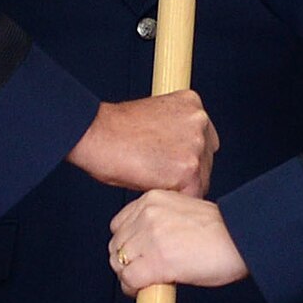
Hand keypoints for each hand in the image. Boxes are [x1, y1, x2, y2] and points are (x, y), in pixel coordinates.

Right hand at [69, 93, 215, 197]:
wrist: (96, 134)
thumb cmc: (114, 129)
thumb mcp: (156, 118)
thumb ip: (177, 131)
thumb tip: (182, 156)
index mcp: (193, 104)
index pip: (205, 141)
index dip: (186, 157)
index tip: (169, 163)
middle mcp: (200, 121)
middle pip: (206, 161)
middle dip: (185, 172)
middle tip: (158, 173)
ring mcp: (196, 145)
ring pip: (201, 180)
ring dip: (179, 186)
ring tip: (151, 178)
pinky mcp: (188, 169)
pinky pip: (191, 196)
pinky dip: (174, 198)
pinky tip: (153, 186)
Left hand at [108, 191, 248, 292]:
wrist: (242, 239)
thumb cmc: (223, 230)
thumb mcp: (183, 212)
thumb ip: (160, 222)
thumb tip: (145, 246)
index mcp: (152, 199)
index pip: (119, 224)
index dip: (127, 244)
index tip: (136, 255)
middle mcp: (147, 215)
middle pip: (116, 245)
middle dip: (127, 262)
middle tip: (143, 272)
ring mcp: (150, 237)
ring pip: (119, 263)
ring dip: (130, 277)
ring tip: (147, 282)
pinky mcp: (156, 261)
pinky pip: (129, 280)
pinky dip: (134, 290)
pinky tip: (149, 290)